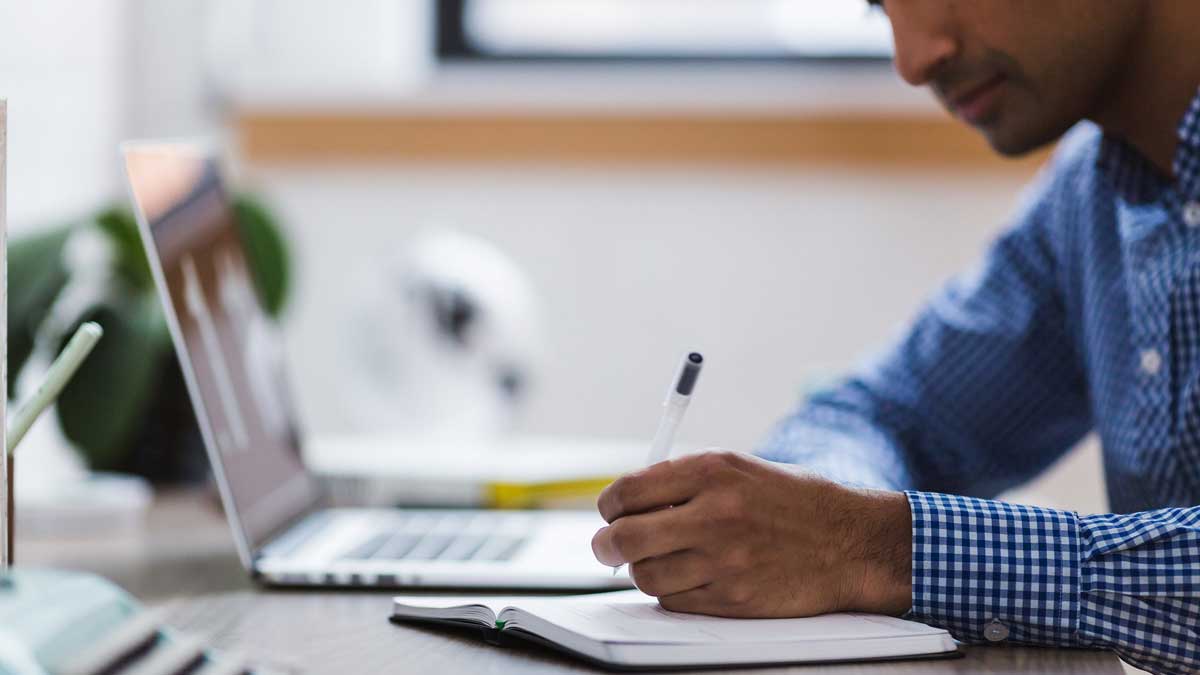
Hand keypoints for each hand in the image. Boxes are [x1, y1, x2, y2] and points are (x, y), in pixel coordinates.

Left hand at [592, 451, 911, 617]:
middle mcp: (714, 514)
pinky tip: (691, 576)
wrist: (850, 543)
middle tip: (609, 546)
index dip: (609, 505)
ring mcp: (723, 560)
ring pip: (644, 575)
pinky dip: (672, 592)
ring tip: (660, 560)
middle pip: (624, 538)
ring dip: (643, 570)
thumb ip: (682, 480)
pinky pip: (674, 601)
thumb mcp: (738, 469)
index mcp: (711, 471)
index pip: (627, 491)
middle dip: (607, 544)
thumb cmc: (791, 502)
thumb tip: (626, 502)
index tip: (611, 512)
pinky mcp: (732, 599)